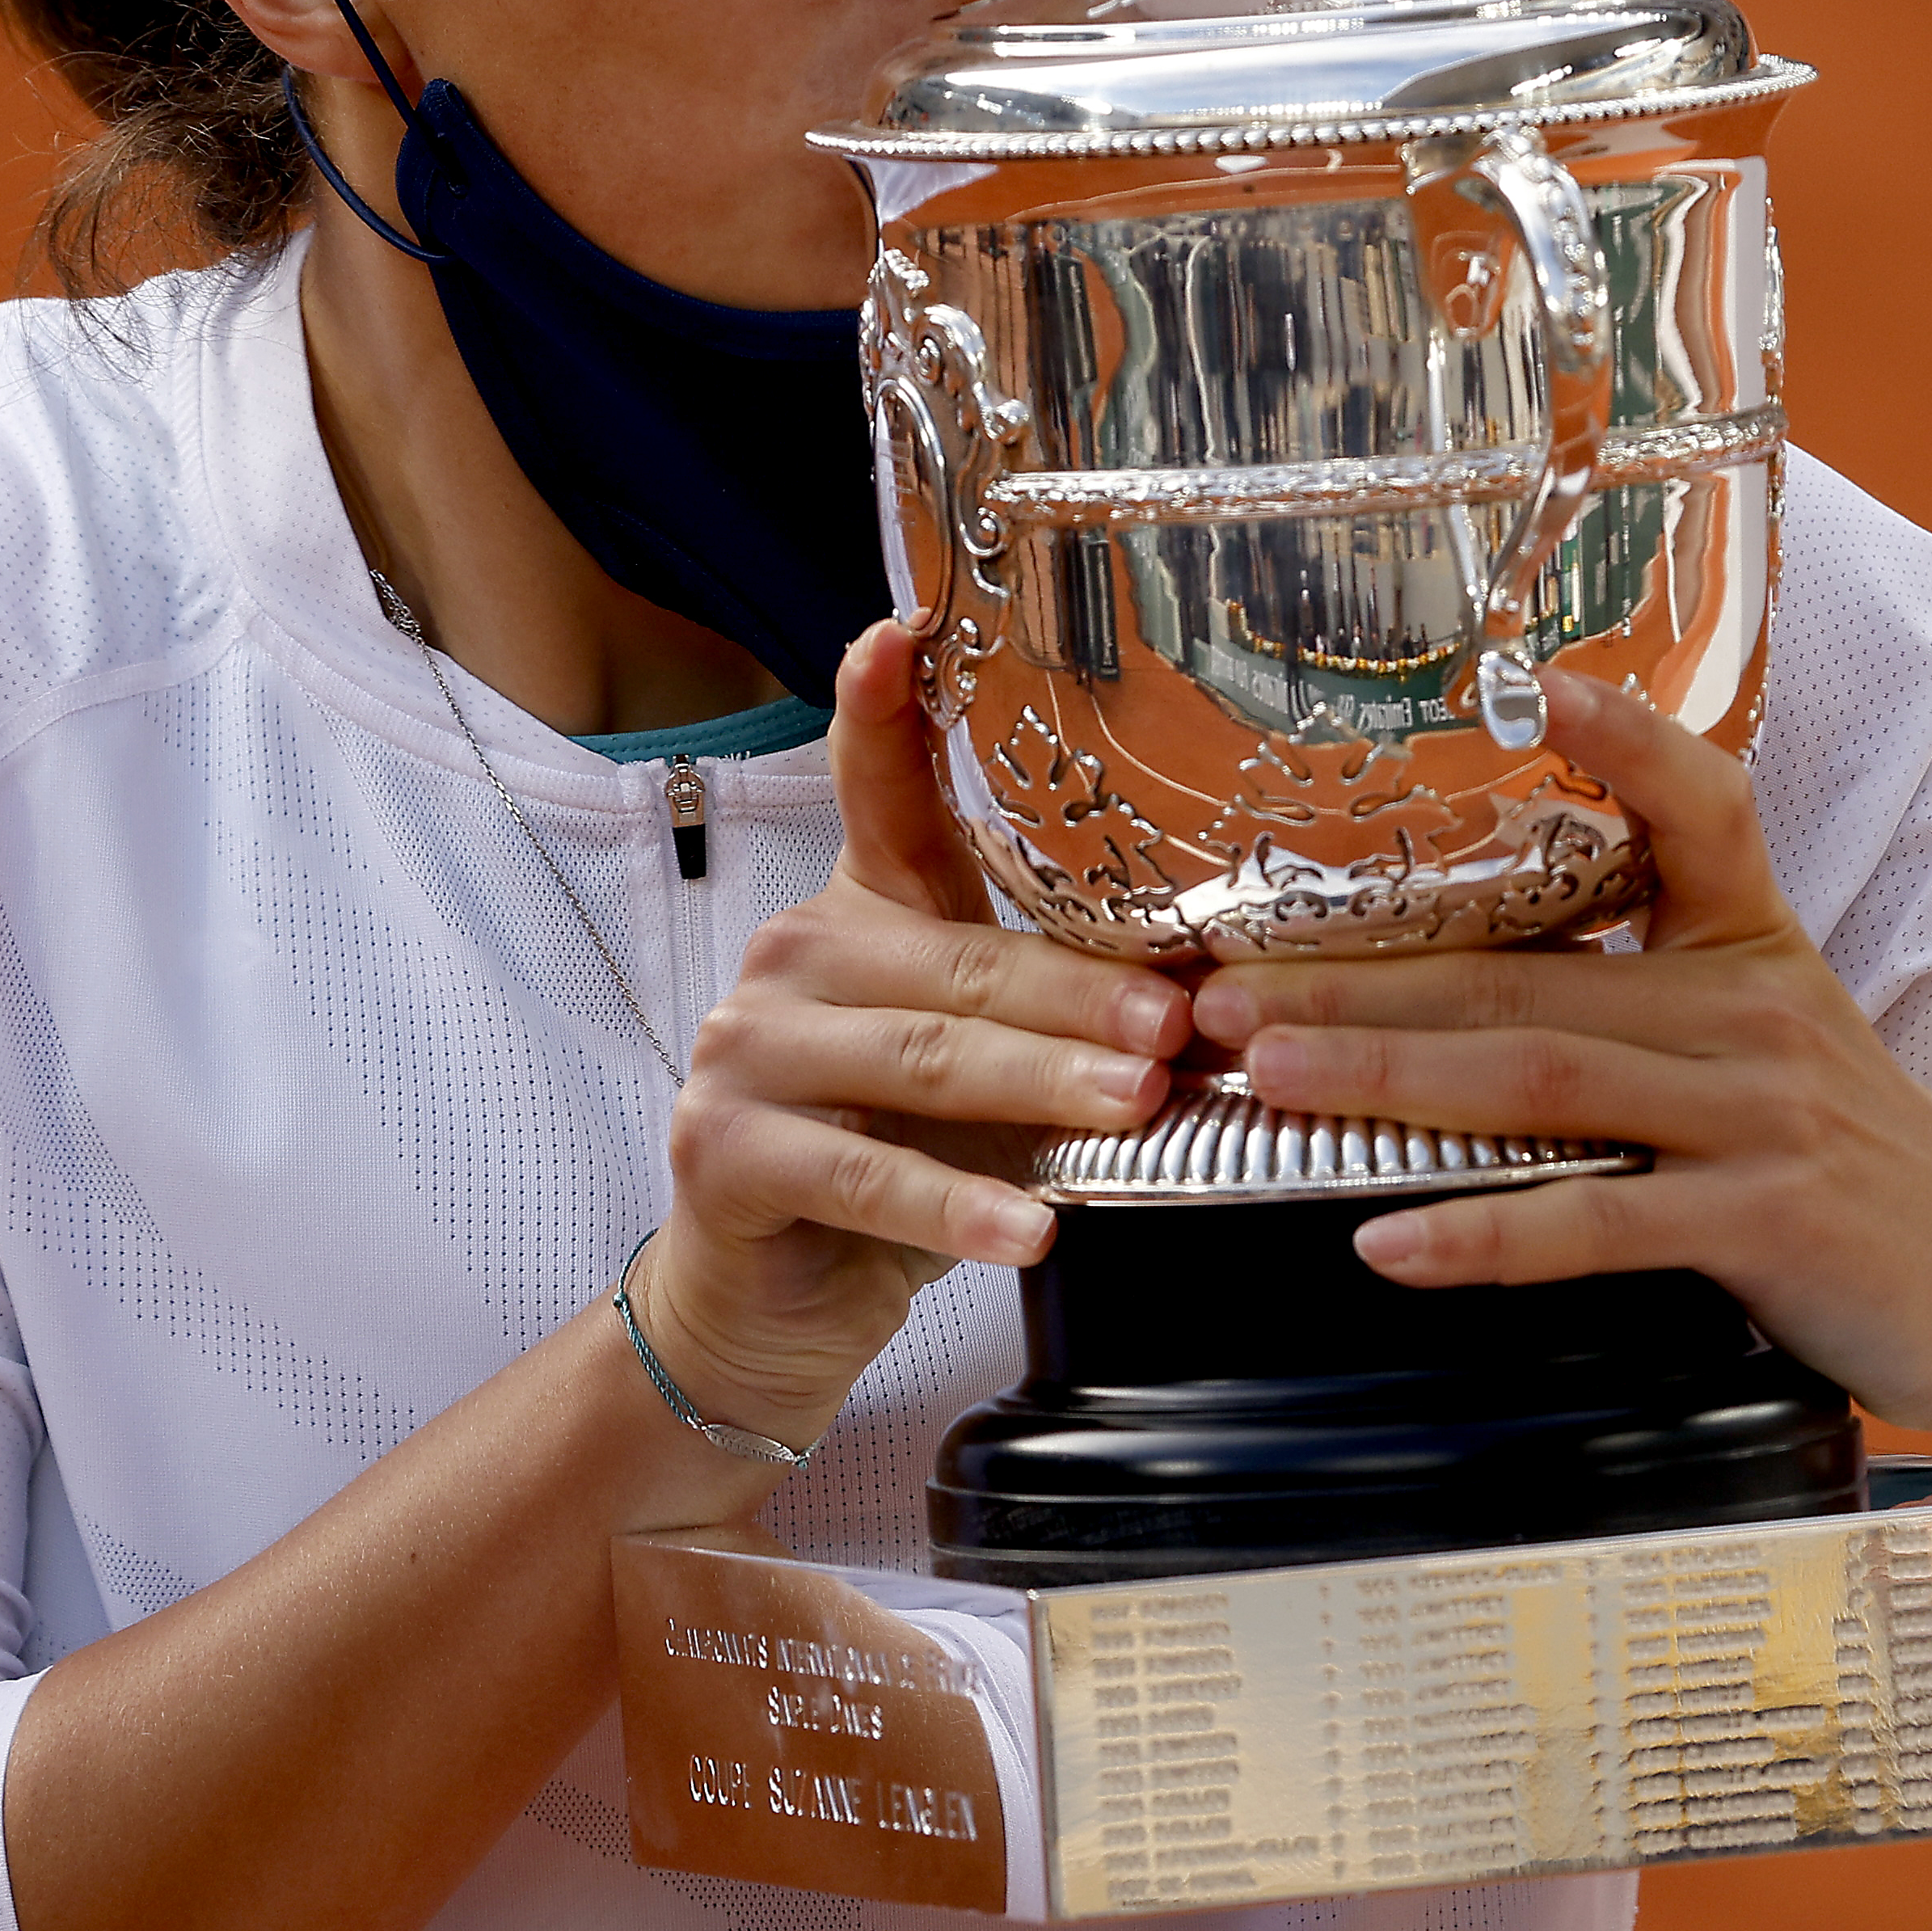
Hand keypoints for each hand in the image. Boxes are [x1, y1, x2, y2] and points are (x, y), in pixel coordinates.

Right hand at [647, 622, 1184, 1455]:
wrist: (775, 1302)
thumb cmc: (899, 1165)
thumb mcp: (981, 1070)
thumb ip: (1051, 1012)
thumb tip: (1208, 987)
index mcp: (860, 913)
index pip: (876, 791)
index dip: (883, 707)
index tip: (908, 628)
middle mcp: (791, 958)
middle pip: (955, 959)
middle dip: (1079, 993)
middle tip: (1180, 1026)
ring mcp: (744, 1050)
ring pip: (922, 1057)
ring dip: (1040, 1086)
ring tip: (1135, 1108)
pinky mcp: (723, 1148)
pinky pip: (864, 1172)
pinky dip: (956, 1208)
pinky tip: (1027, 1233)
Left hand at [1189, 665, 1931, 1438]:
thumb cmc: (1858, 1164)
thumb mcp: (1771, 1039)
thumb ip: (1646, 999)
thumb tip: (1459, 998)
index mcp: (1744, 947)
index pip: (1694, 804)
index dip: (1616, 735)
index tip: (1523, 682)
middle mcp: (1750, 1010)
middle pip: (1526, 973)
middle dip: (1356, 979)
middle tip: (1221, 984)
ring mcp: (1760, 1112)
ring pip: (1543, 1076)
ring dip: (1386, 1078)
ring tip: (1265, 1073)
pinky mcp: (1771, 1219)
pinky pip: (1601, 1220)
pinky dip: (1485, 1234)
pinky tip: (1386, 1239)